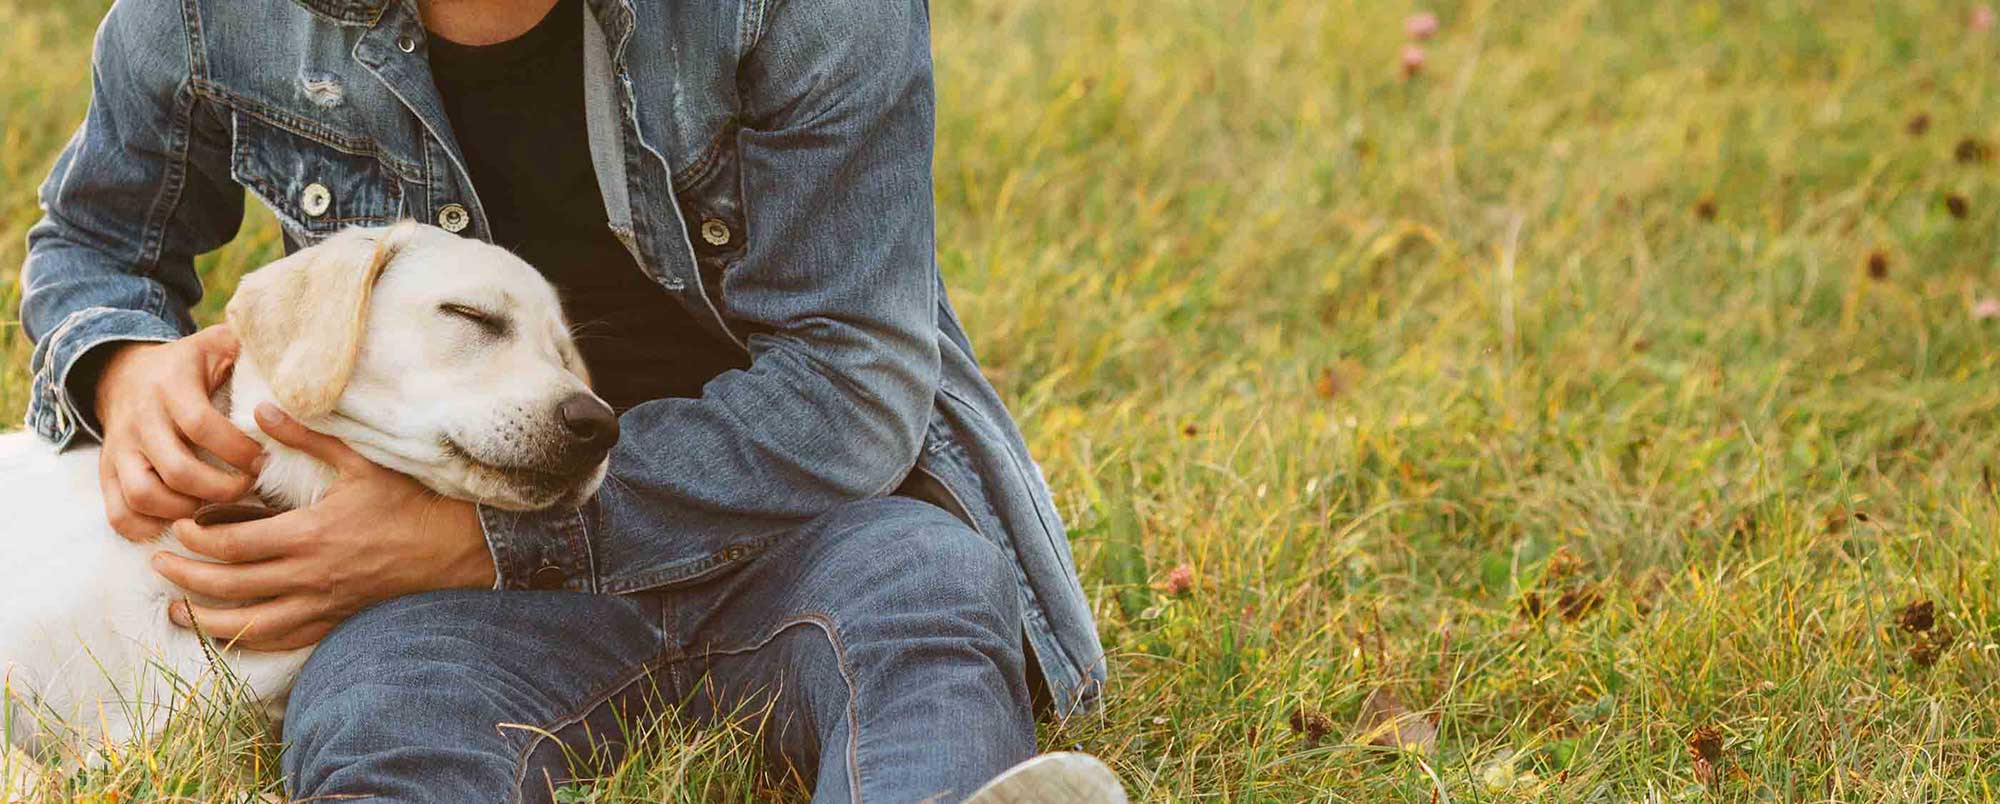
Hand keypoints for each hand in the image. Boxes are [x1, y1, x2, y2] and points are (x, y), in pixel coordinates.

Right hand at [94, 326, 265, 540]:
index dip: (237, 450)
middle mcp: (140, 418)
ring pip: (144, 496)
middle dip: (221, 490)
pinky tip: (181, 524)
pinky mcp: (107, 472)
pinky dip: (148, 529)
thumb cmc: (189, 364)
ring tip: (216, 509)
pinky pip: (118, 514)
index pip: (201, 425)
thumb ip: (254, 349)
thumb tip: (299, 364)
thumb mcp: (218, 344)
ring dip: (186, 512)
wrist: (124, 372)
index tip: (264, 461)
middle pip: (177, 470)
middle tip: (247, 490)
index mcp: (171, 385)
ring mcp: (119, 448)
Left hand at [153, 403, 496, 650]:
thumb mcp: (360, 462)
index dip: (196, 540)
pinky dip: (246, 639)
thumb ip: (308, 437)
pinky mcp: (334, 620)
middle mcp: (310, 576)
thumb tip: (263, 409)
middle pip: (230, 586)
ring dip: (205, 619)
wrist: (453, 548)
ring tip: (175, 609)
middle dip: (186, 577)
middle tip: (158, 564)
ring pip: (249, 624)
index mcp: (310, 534)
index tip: (179, 528)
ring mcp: (322, 604)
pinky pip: (281, 639)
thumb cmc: (408, 502)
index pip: (234, 545)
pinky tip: (226, 632)